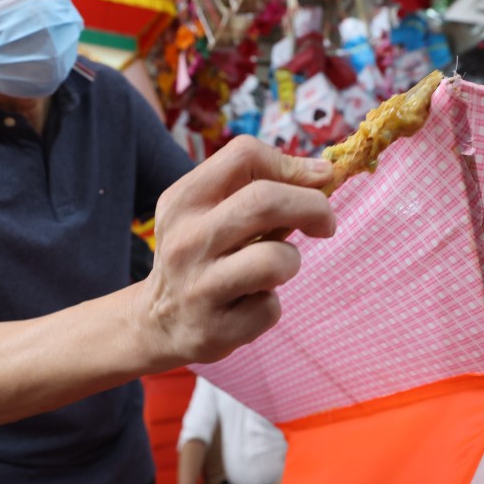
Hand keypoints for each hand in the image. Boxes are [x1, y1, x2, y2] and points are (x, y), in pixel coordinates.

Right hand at [144, 136, 336, 365]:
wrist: (156, 323)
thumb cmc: (203, 255)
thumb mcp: (209, 214)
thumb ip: (258, 190)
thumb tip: (323, 173)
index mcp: (183, 200)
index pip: (244, 154)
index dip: (291, 164)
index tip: (316, 182)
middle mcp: (186, 239)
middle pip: (265, 200)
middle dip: (314, 206)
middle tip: (326, 222)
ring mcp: (198, 286)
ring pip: (276, 259)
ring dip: (291, 260)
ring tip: (274, 269)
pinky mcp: (214, 329)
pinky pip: (270, 307)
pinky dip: (270, 305)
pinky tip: (248, 304)